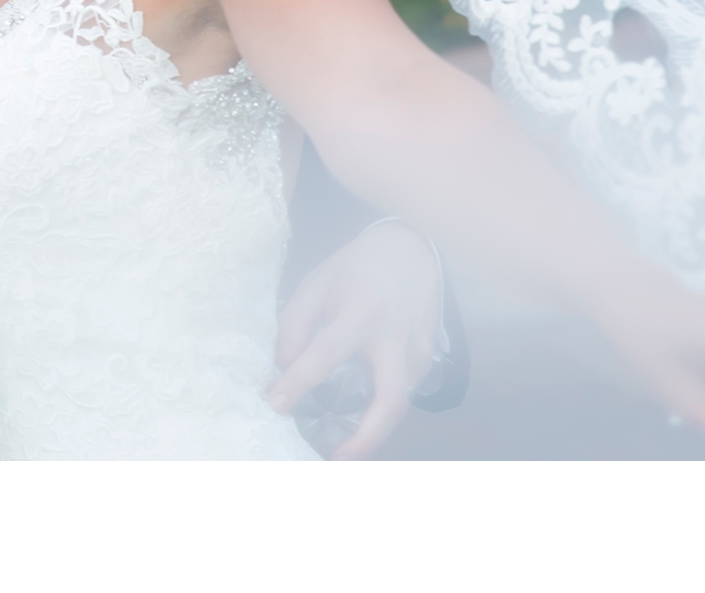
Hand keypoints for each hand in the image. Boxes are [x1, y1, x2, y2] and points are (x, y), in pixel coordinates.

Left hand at [268, 220, 442, 459]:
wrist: (412, 247)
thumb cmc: (358, 264)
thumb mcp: (317, 281)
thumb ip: (295, 322)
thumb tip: (284, 365)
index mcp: (362, 312)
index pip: (325, 355)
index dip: (297, 383)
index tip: (275, 405)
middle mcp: (395, 337)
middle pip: (390, 402)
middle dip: (366, 438)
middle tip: (337, 458)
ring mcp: (419, 350)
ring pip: (401, 403)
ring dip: (374, 427)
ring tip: (344, 441)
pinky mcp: (429, 356)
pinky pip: (405, 390)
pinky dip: (383, 405)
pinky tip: (362, 408)